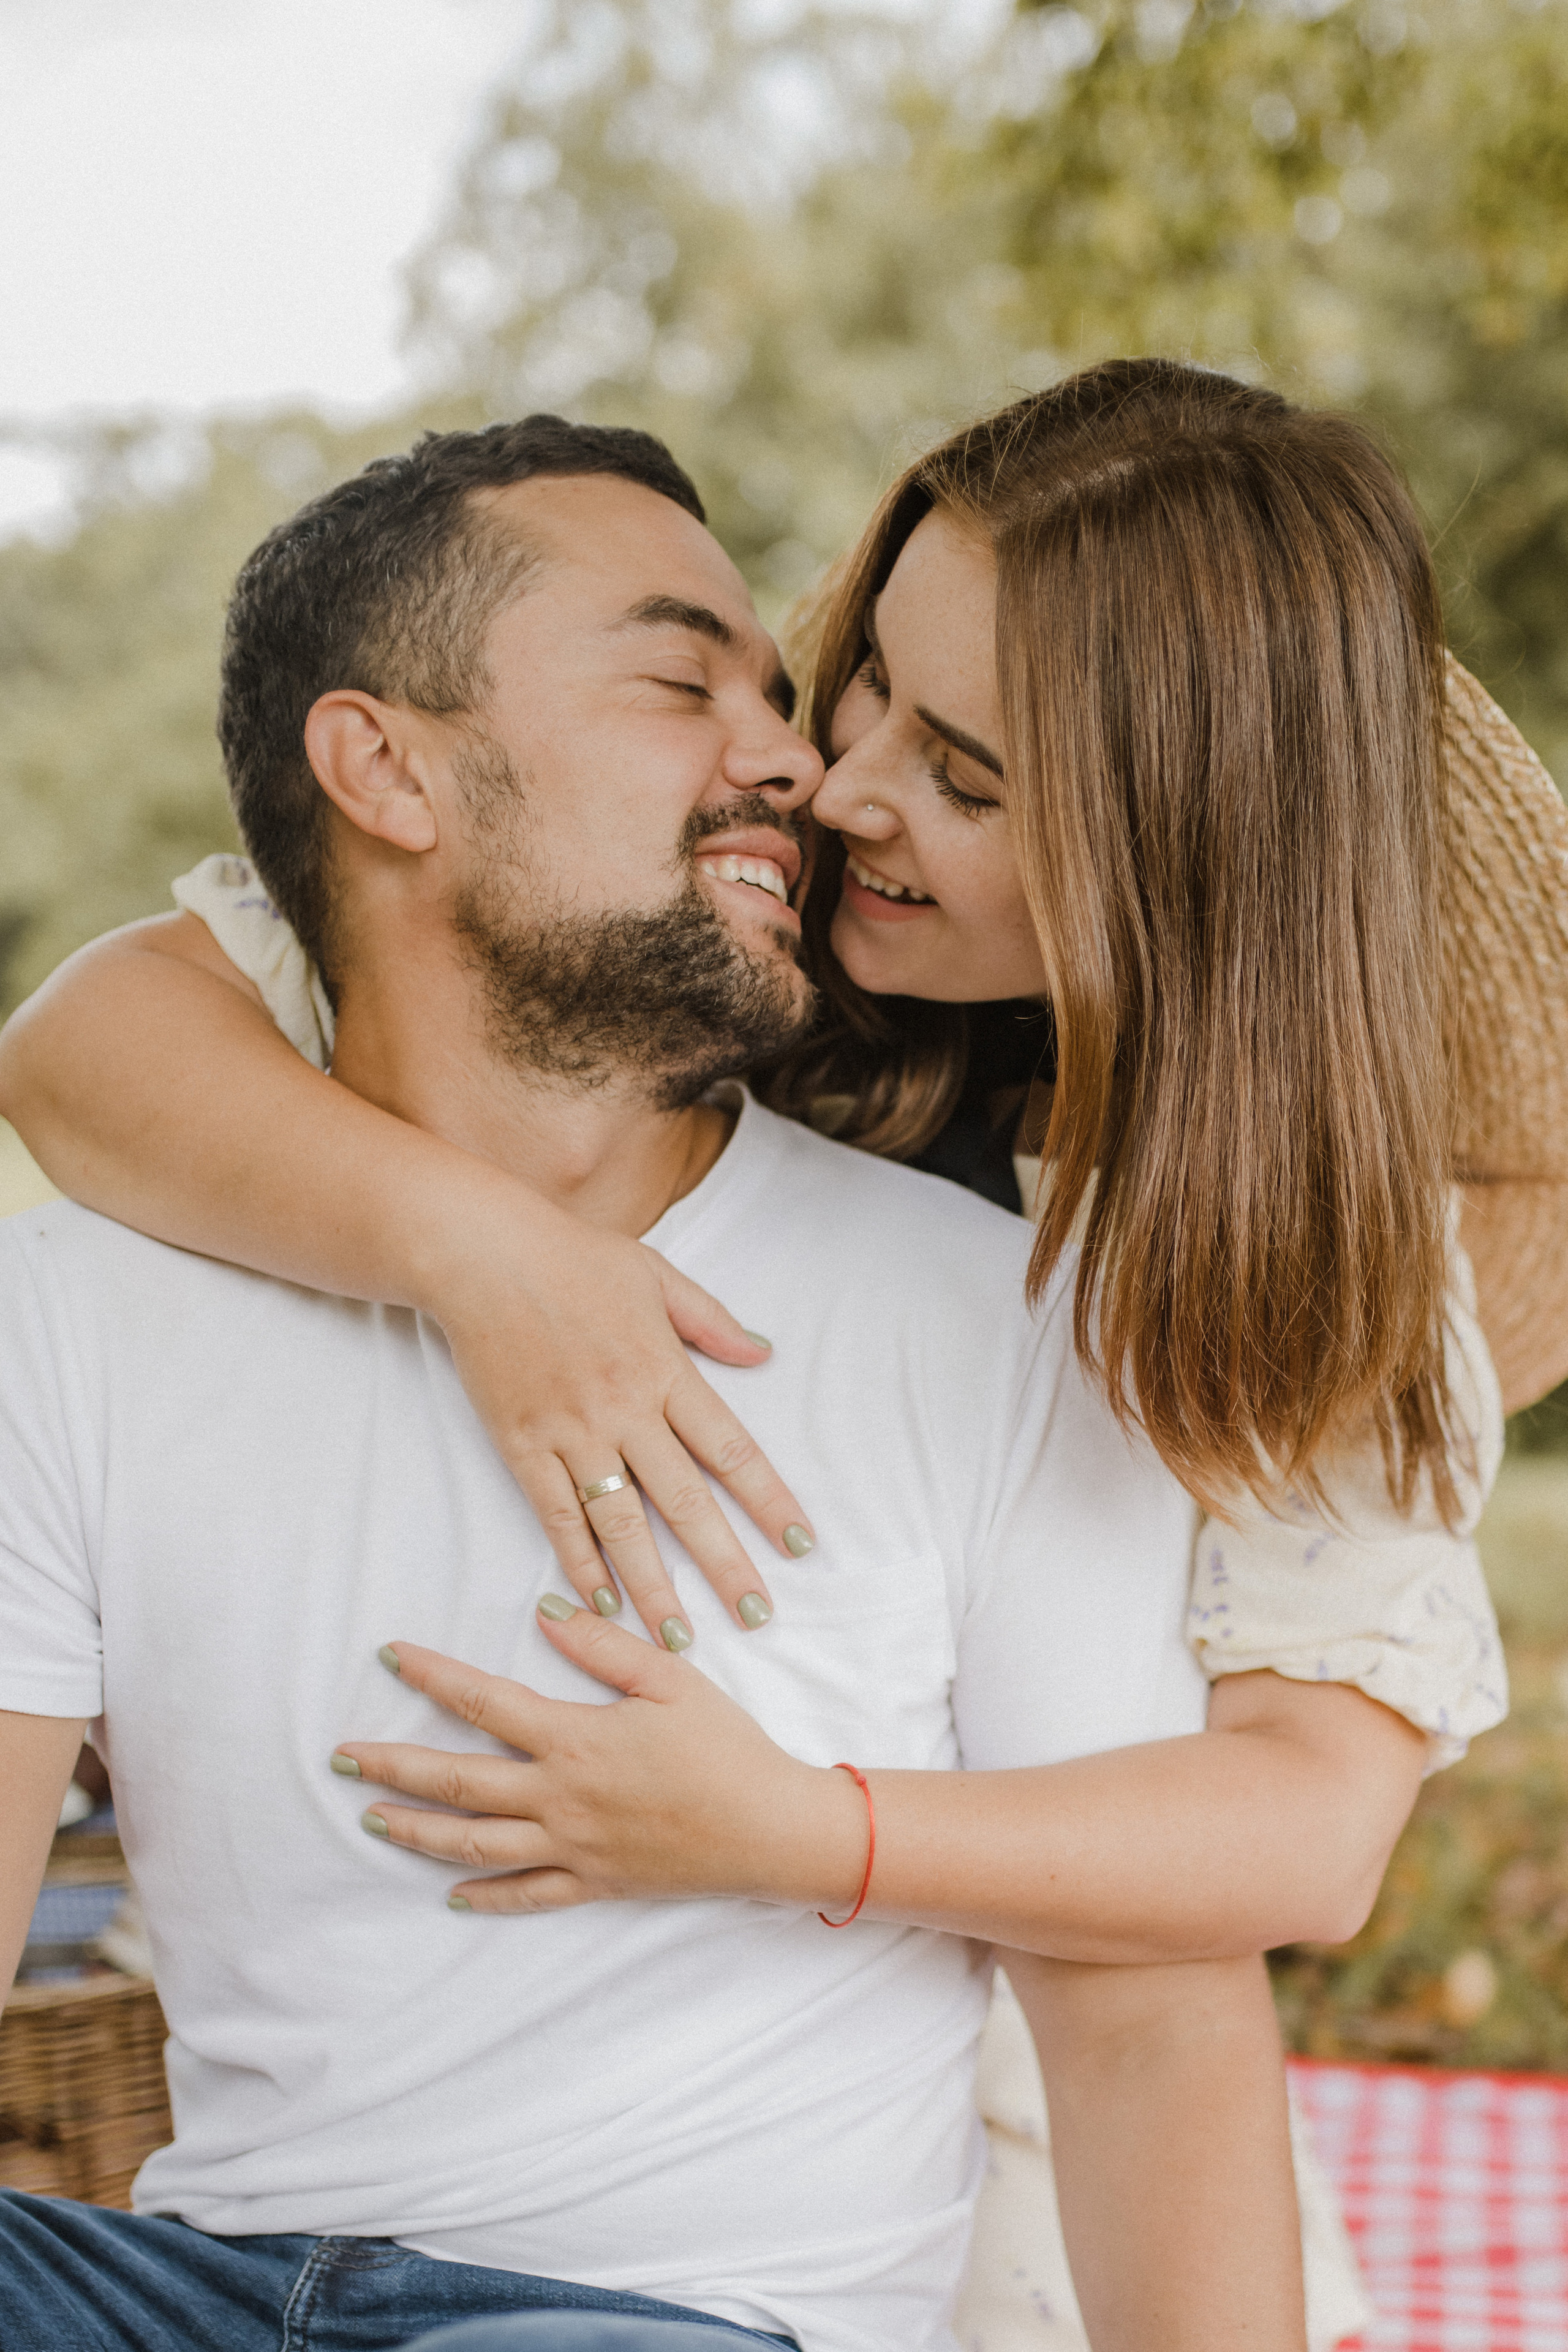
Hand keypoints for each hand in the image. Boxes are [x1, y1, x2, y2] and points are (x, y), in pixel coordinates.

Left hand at [339, 1608, 865, 1914]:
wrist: (771, 1829)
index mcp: (574, 1740)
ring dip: (418, 1831)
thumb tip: (546, 1613)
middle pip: (458, 1782)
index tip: (391, 1657)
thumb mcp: (670, 1679)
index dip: (433, 1677)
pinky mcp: (595, 1884)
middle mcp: (560, 1799)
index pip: (484, 1702)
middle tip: (342, 1757)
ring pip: (475, 1845)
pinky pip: (526, 1896)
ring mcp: (573, 1849)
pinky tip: (451, 1893)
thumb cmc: (726, 1747)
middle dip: (393, 1767)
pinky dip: (484, 1897)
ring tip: (374, 1818)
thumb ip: (603, 1646)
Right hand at [432, 1200, 813, 1648]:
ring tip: (680, 1637)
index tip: (799, 1543)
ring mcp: (571, 1432)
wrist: (483, 1253)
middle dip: (724, 1563)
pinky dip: (580, 1561)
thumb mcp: (657, 1274)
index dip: (768, 1500)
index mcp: (666, 1369)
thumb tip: (764, 1351)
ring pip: (621, 1523)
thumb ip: (711, 1320)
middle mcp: (625, 1409)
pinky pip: (557, 1515)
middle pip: (685, 1501)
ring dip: (653, 1585)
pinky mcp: (523, 1444)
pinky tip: (601, 1601)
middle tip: (756, 1615)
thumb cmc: (573, 1257)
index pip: (730, 1449)